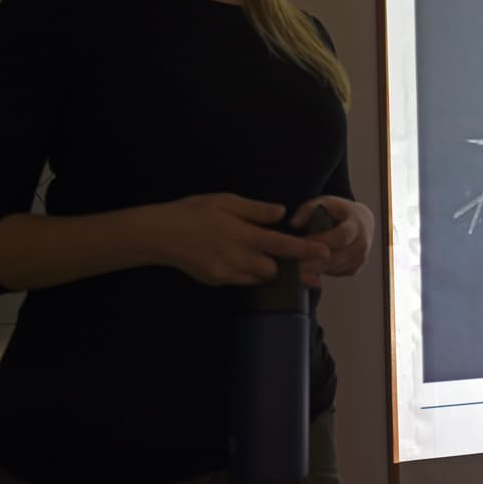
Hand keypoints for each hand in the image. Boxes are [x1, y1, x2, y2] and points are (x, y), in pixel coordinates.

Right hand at [147, 193, 330, 286]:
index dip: (304, 251)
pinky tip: (256, 267)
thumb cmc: (191, 212)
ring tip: (290, 271)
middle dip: (292, 270)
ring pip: (260, 280)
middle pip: (274, 271)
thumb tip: (281, 213)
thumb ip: (254, 210)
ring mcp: (224, 273)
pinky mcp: (215, 281)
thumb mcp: (224, 201)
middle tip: (311, 268)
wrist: (158, 235)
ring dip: (274, 275)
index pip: (280, 245)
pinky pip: (243, 282)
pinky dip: (253, 276)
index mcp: (239, 234)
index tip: (324, 253)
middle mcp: (234, 257)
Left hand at [289, 196, 373, 287]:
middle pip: (334, 257)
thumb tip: (293, 223)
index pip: (340, 237)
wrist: (362, 223)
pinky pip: (334, 273)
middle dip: (311, 261)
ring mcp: (360, 259)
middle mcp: (362, 244)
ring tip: (292, 267)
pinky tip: (306, 267)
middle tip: (289, 264)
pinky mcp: (355, 270)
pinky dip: (320, 271)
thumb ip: (308, 209)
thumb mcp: (326, 202)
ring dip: (313, 269)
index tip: (298, 244)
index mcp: (356, 226)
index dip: (319, 242)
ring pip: (332, 268)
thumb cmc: (339, 211)